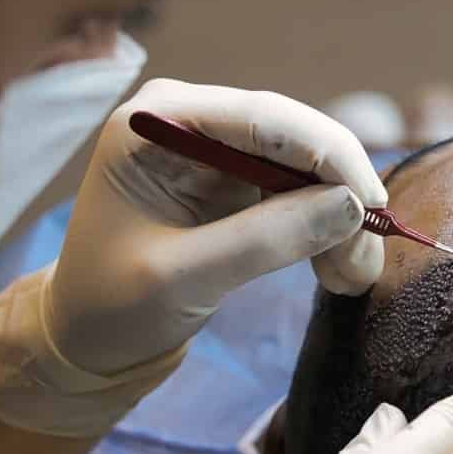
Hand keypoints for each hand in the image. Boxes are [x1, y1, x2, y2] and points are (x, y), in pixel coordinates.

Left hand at [0, 79, 386, 436]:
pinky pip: (301, 191)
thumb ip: (262, 240)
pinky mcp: (237, 180)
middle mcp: (192, 117)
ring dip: (340, 217)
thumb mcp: (181, 278)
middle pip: (295, 136)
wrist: (81, 336)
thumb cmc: (109, 305)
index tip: (371, 205)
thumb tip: (350, 208)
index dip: (328, 155)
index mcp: (157, 120)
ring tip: (350, 277)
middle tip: (367, 256)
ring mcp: (218, 147)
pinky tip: (338, 268)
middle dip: (340, 193)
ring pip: (308, 165)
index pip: (263, 117)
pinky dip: (326, 228)